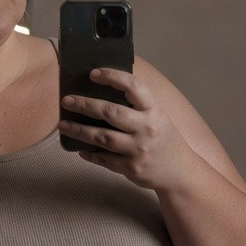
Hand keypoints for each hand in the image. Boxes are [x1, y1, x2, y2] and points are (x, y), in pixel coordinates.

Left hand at [59, 67, 192, 191]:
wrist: (181, 172)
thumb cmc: (164, 139)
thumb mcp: (158, 116)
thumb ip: (138, 105)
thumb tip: (104, 90)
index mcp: (154, 110)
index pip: (133, 86)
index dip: (112, 76)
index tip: (94, 73)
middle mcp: (146, 128)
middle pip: (110, 112)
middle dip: (85, 104)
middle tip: (67, 100)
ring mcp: (138, 150)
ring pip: (101, 137)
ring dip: (79, 130)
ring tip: (63, 125)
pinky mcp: (130, 168)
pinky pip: (104, 159)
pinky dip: (89, 153)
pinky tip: (79, 148)